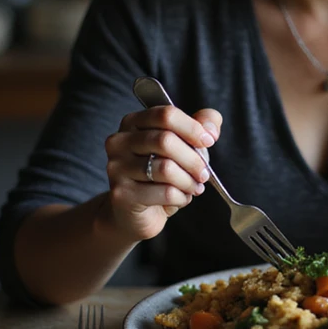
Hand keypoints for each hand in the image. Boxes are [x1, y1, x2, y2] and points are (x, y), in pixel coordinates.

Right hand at [103, 105, 222, 240]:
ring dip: (189, 181)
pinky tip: (180, 198)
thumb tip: (211, 128)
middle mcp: (119, 141)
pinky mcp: (121, 194)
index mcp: (133, 122)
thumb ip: (200, 126)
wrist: (134, 213)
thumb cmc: (161, 175)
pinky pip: (165, 192)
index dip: (193, 128)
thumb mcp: (182, 146)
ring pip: (166, 169)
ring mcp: (116, 168)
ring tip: (194, 187)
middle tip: (204, 173)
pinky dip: (181, 197)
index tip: (209, 141)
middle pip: (166, 141)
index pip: (166, 115)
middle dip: (193, 159)